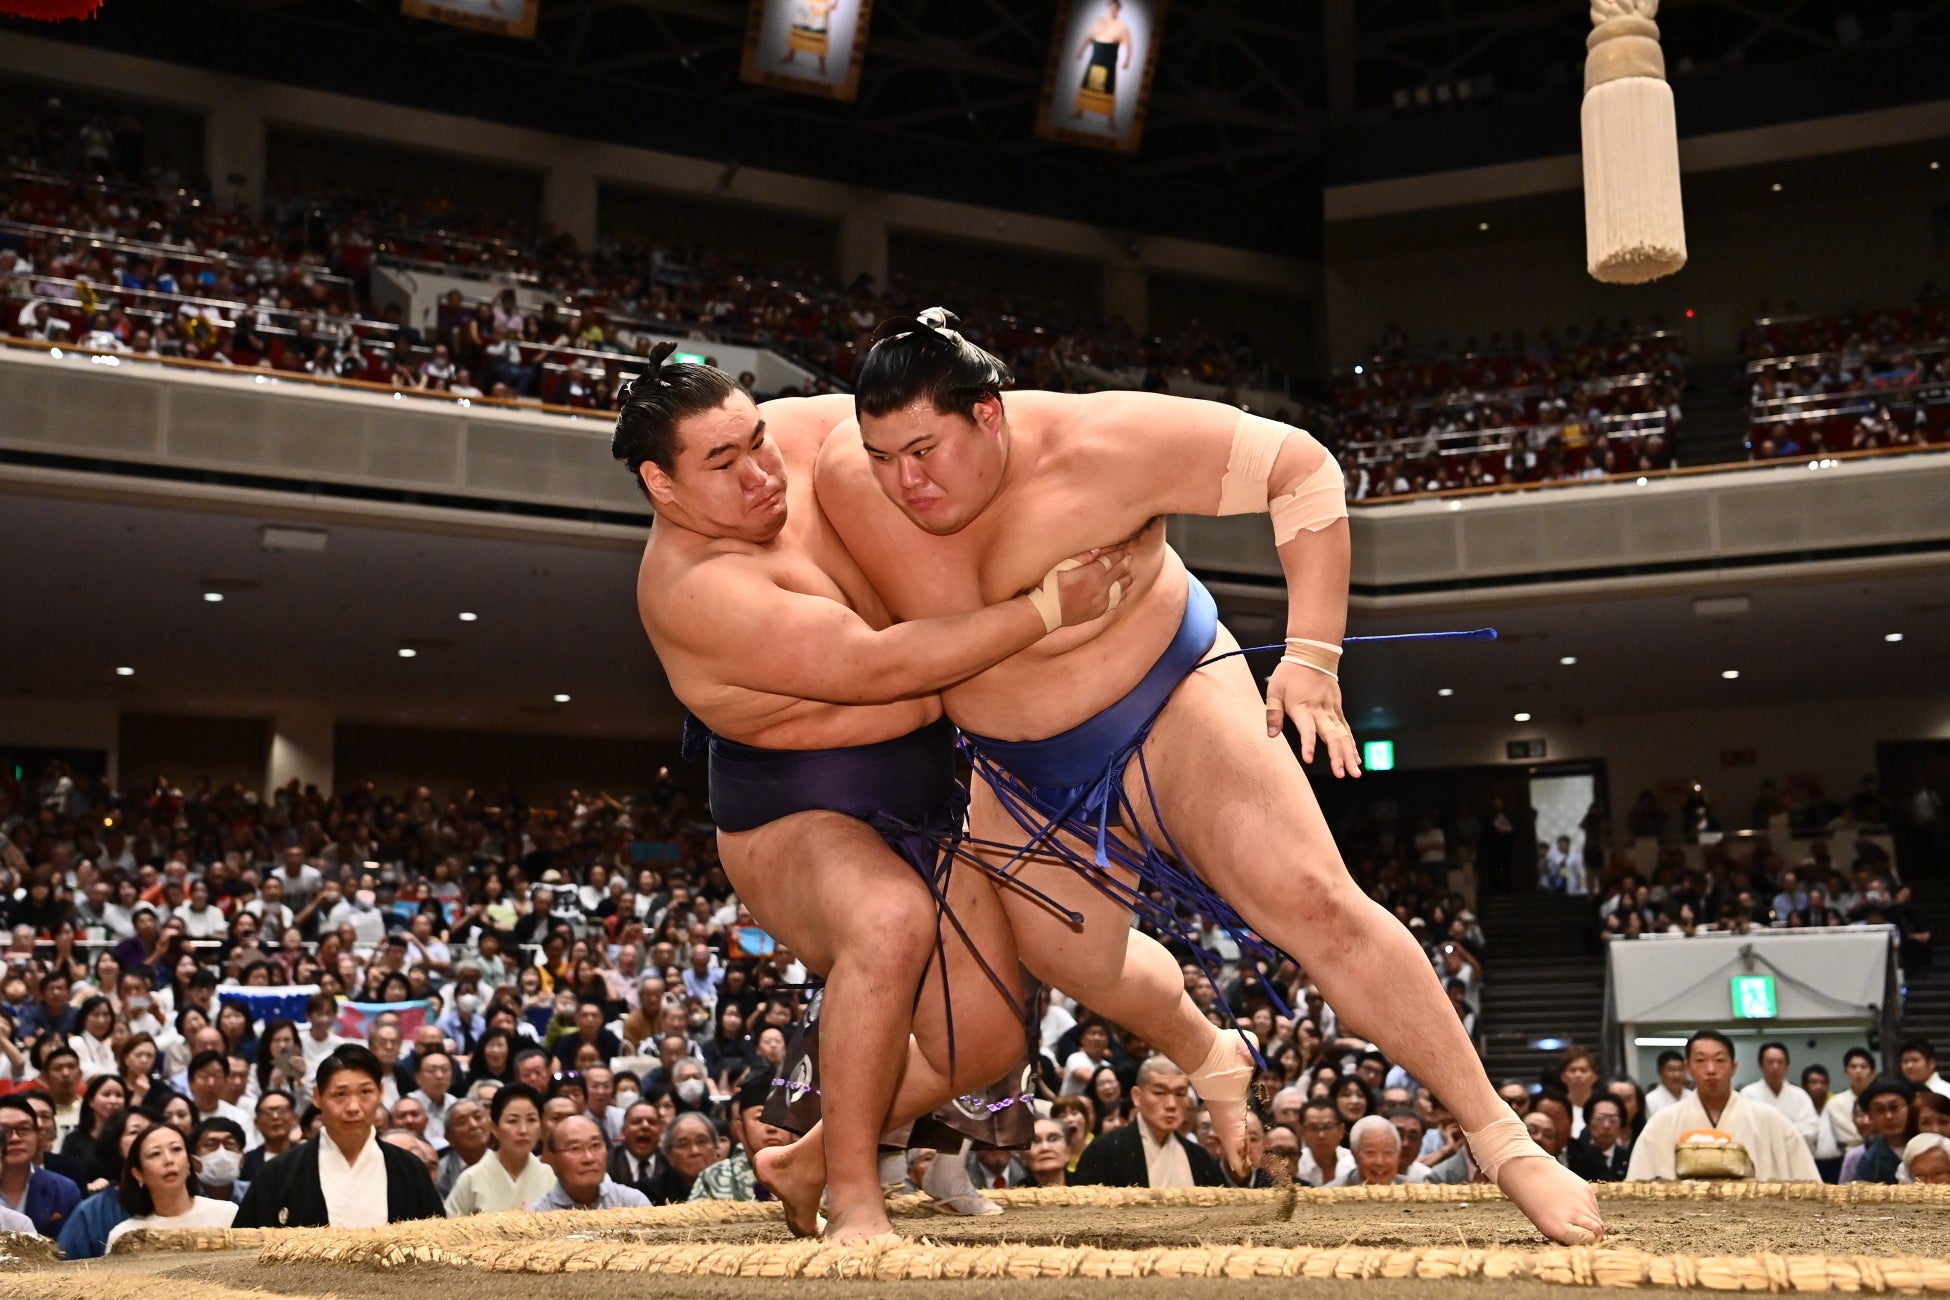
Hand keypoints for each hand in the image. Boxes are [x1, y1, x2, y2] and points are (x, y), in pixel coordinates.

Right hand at [1052, 546, 1134, 627]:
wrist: (1046, 611)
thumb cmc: (1051, 585)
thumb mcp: (1063, 565)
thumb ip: (1082, 557)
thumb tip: (1098, 550)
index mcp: (1094, 572)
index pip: (1111, 560)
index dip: (1118, 554)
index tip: (1123, 550)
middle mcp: (1102, 586)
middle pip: (1118, 572)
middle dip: (1125, 564)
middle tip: (1130, 558)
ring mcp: (1102, 600)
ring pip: (1120, 588)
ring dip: (1127, 580)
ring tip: (1133, 575)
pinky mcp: (1098, 611)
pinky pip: (1115, 601)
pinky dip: (1122, 595)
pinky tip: (1125, 593)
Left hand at [1264, 660, 1361, 776]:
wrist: (1313, 654)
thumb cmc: (1290, 673)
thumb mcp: (1274, 690)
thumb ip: (1273, 713)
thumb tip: (1271, 735)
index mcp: (1301, 707)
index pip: (1306, 729)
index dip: (1307, 744)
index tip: (1308, 759)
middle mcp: (1319, 710)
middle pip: (1331, 736)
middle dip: (1337, 756)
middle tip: (1342, 774)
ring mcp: (1331, 709)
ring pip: (1343, 735)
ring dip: (1349, 754)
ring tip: (1355, 773)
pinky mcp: (1337, 708)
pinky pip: (1346, 728)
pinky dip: (1351, 744)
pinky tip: (1355, 758)